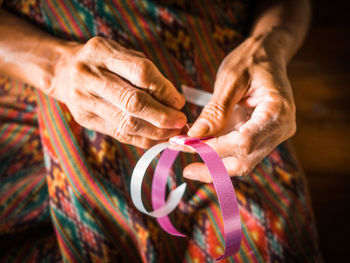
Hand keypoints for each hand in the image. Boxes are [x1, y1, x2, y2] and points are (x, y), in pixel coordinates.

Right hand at [50, 37, 186, 147]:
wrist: (64, 72)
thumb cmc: (103, 62)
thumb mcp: (123, 55)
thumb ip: (147, 74)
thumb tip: (175, 102)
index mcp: (102, 52)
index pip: (140, 72)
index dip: (164, 90)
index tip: (179, 101)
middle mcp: (90, 76)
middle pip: (132, 102)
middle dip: (162, 116)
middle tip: (181, 121)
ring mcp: (84, 100)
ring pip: (126, 123)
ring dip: (155, 131)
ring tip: (172, 132)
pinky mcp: (85, 119)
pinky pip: (119, 134)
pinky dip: (142, 139)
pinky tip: (157, 137)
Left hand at [184, 36, 295, 181]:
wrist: (267, 54)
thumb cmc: (250, 61)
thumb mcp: (230, 79)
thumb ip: (215, 110)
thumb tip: (194, 136)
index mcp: (277, 111)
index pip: (243, 142)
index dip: (213, 148)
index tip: (185, 145)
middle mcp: (280, 129)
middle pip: (245, 160)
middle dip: (213, 168)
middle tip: (187, 169)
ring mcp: (273, 135)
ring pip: (243, 162)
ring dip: (215, 166)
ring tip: (190, 164)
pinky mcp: (262, 136)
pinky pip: (241, 153)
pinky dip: (220, 155)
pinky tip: (201, 152)